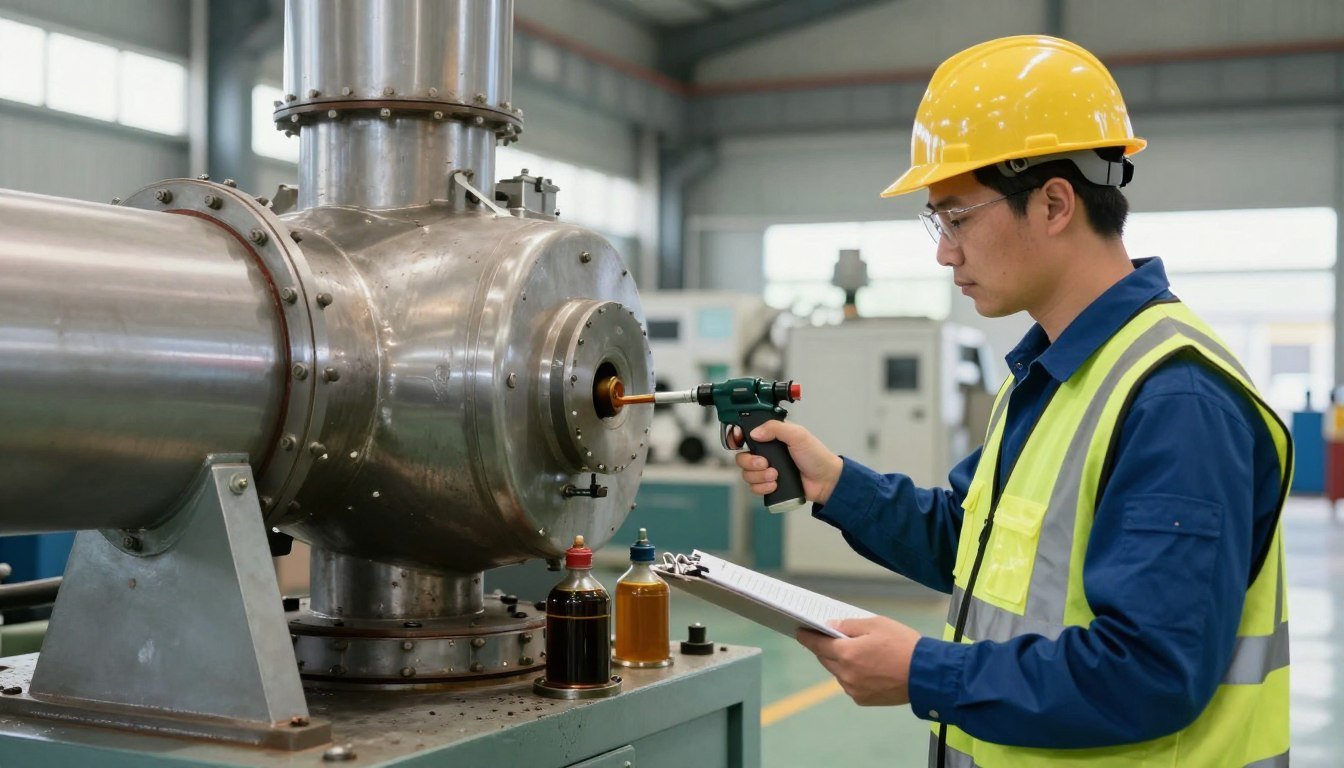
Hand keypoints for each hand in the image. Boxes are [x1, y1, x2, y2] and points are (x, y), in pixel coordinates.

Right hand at [730, 420, 843, 504]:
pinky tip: (775, 485)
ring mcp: (767, 470)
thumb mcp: (797, 435)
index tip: (743, 445)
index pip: (747, 437)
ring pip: (747, 475)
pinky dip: (762, 488)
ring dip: (758, 477)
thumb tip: (754, 432)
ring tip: (775, 476)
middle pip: (742, 458)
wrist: (826, 481)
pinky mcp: (770, 485)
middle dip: (751, 463)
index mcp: (772, 438)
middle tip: (765, 464)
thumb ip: (775, 428)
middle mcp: (767, 454)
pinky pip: (754, 488)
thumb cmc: (816, 456)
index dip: (740, 441)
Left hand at [795, 616, 920, 705]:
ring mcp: (854, 689)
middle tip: (829, 638)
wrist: (926, 675)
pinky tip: (867, 667)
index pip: (818, 644)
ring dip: (840, 662)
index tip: (799, 632)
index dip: (807, 637)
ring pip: (838, 672)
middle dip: (826, 648)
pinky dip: (852, 675)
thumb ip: (849, 625)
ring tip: (855, 652)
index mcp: (847, 653)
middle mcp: (846, 674)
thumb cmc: (903, 645)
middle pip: (826, 659)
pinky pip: (850, 684)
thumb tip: (831, 626)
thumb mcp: (876, 624)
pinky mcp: (863, 699)